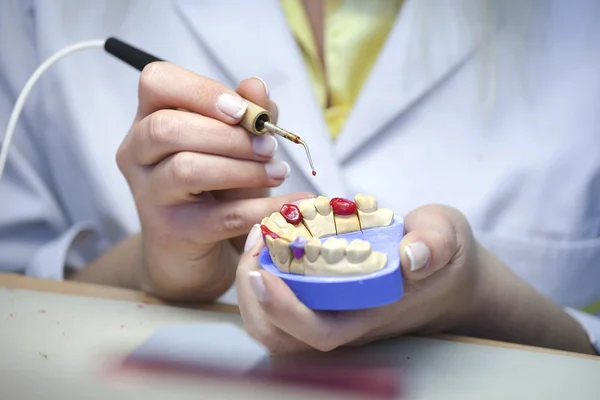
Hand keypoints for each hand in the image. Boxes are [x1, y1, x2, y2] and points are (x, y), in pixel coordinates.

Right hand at [116, 62, 311, 300]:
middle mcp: (137, 154)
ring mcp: (149, 196)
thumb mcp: (234, 145)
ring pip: (186, 169)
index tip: (242, 110)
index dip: (201, 90)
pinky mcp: (172, 233)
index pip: (156, 82)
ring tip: (277, 172)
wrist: (197, 250)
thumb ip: (247, 114)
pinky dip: (263, 207)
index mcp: (148, 119)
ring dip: (243, 169)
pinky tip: (292, 203)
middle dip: (229, 135)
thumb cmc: (215, 187)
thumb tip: (257, 86)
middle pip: (167, 128)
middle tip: (269, 147)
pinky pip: (221, 216)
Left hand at [235, 205, 480, 352]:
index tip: (263, 272)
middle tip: (254, 241)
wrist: (447, 274)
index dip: (285, 310)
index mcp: (373, 313)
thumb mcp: (448, 237)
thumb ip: (435, 243)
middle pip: (282, 338)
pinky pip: (279, 305)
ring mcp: (332, 314)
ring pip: (274, 327)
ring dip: (252, 289)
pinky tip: (266, 245)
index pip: (320, 332)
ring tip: (255, 241)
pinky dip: (262, 279)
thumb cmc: (442, 256)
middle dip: (254, 296)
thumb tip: (413, 255)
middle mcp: (346, 322)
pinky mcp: (323, 302)